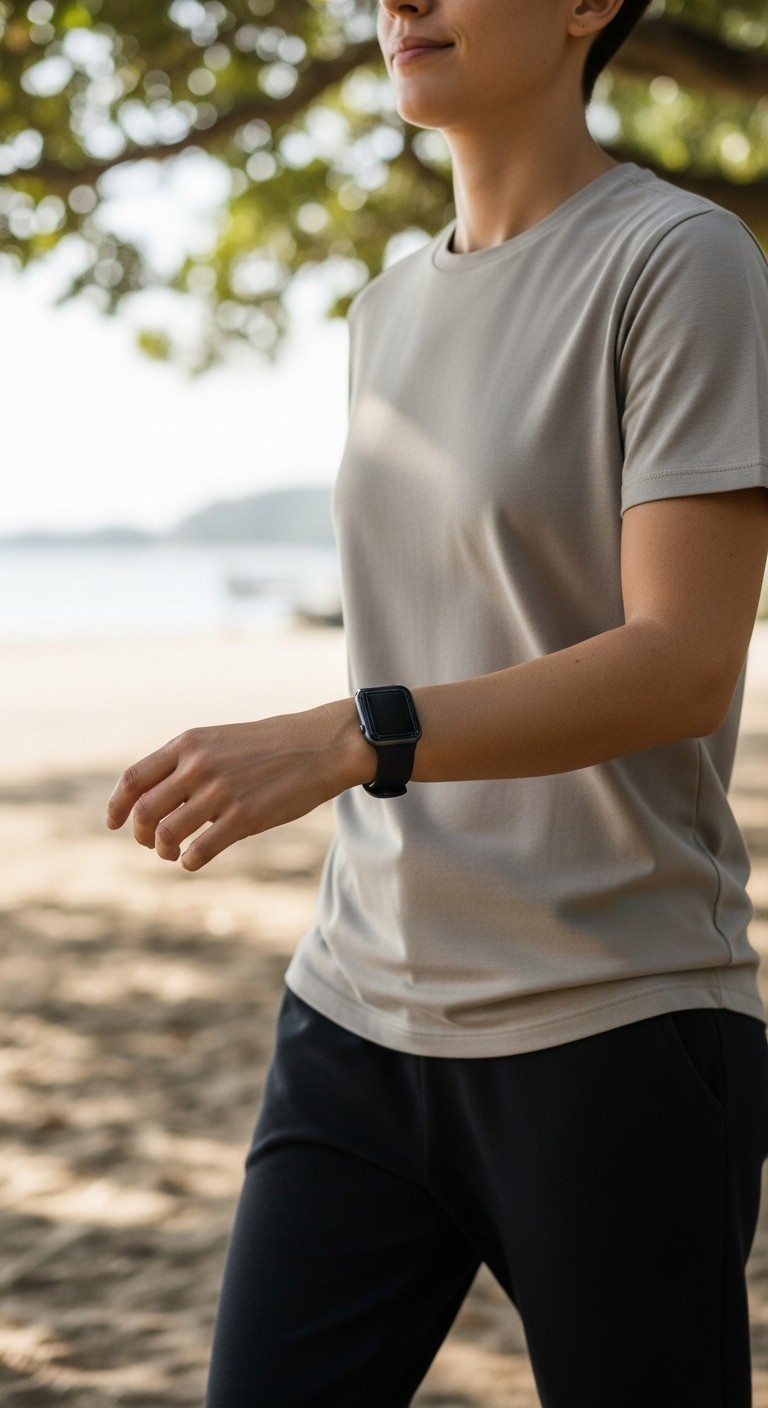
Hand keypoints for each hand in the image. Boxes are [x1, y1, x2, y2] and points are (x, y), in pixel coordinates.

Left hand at [105, 698, 372, 871]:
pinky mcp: (244, 818)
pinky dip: (189, 862)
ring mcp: (220, 792)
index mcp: (189, 744)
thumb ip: (188, 761)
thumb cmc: (272, 745)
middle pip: (144, 812)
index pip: (133, 779)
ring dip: (165, 851)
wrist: (322, 745)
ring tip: (175, 853)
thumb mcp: (221, 740)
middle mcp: (198, 766)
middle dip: (141, 835)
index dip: (117, 807)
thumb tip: (156, 795)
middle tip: (151, 844)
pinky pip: (199, 851)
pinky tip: (195, 860)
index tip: (114, 824)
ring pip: (167, 835)